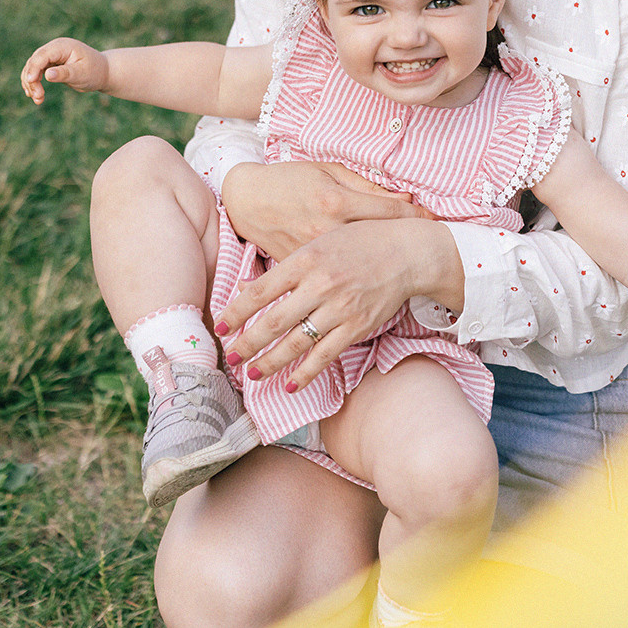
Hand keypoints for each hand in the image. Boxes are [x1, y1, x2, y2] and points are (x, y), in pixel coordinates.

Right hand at [20, 37, 108, 102]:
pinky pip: (36, 72)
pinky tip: (36, 96)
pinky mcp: (50, 64)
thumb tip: (48, 74)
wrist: (102, 72)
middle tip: (38, 97)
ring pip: (32, 68)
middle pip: (34, 62)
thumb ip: (64, 73)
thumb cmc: (94, 72)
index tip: (31, 82)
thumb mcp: (81, 74)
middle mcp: (54, 48)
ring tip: (38, 100)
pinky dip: (34, 83)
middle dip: (31, 79)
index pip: (42, 56)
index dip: (34, 68)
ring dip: (31, 83)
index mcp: (62, 46)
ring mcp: (51, 55)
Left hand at [213, 218, 459, 393]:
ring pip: (295, 344)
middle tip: (229, 358)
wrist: (407, 252)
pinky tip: (289, 385)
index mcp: (306, 260)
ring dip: (269, 363)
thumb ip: (285, 267)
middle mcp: (320, 285)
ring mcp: (339, 309)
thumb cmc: (361, 242)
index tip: (220, 327)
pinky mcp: (356, 327)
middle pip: (272, 322)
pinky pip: (324, 356)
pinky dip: (305, 374)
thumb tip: (246, 287)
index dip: (236, 312)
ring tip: (251, 375)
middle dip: (246, 344)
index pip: (260, 291)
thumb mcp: (319, 243)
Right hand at [221, 159, 431, 260]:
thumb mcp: (328, 171)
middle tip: (434, 246)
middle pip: (379, 240)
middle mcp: (327, 230)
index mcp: (335, 201)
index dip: (415, 217)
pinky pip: (335, 272)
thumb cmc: (289, 179)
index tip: (436, 221)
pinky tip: (375, 277)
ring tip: (412, 265)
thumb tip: (405, 198)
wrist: (247, 200)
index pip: (387, 212)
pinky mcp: (302, 269)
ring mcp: (314, 254)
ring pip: (360, 263)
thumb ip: (366, 187)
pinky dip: (356, 273)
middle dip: (407, 242)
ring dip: (386, 264)